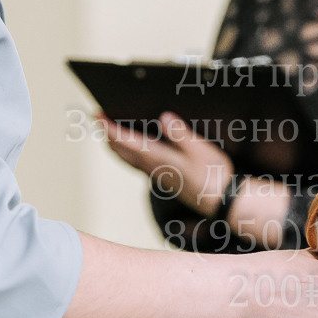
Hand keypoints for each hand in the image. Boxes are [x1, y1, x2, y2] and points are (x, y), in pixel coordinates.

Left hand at [99, 113, 232, 217]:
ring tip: (111, 133)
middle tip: (99, 120)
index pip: (126, 141)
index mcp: (157, 158)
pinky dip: (129, 153)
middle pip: (121, 151)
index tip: (97, 115)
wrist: (220, 202)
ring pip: (128, 159)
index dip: (109, 127)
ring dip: (116, 145)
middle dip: (108, 135)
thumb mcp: (200, 149)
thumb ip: (180, 133)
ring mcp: (157, 174)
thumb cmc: (212, 176)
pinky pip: (138, 164)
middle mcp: (152, 167)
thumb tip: (164, 116)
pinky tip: (135, 150)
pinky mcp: (164, 178)